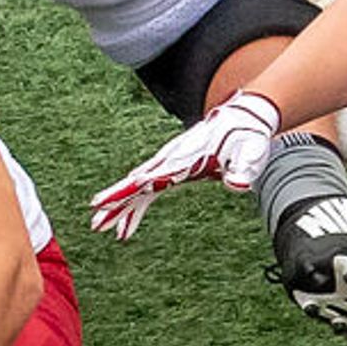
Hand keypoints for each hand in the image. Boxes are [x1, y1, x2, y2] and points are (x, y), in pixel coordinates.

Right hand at [90, 88, 284, 235]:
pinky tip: (127, 226)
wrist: (242, 117)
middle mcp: (170, 160)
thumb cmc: (245, 136)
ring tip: (101, 228)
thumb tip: (237, 185)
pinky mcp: (172, 169)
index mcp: (184, 158)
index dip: (132, 189)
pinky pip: (148, 190)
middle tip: (97, 223)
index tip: (109, 201)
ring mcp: (168, 163)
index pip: (153, 176)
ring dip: (120, 207)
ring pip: (137, 187)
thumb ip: (242, 170)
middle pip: (136, 182)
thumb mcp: (249, 153)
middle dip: (115, 202)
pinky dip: (136, 206)